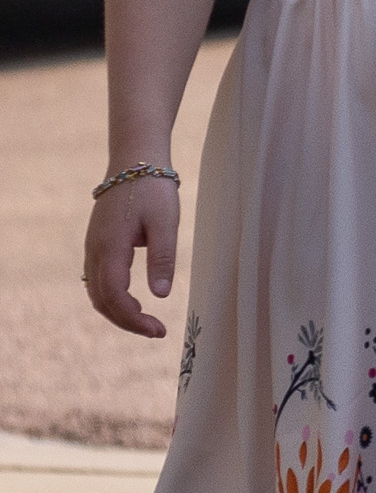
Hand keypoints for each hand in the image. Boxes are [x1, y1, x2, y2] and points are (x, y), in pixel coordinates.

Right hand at [82, 172, 176, 339]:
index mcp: (110, 248)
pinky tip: (134, 302)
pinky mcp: (98, 244)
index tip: (159, 330)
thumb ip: (162, 258)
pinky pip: (98, 280)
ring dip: (118, 312)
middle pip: (102, 300)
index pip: (115, 297)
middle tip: (157, 331)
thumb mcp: (165, 223)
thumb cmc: (153, 190)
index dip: (134, 319)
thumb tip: (160, 295)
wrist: (134, 161)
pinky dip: (112, 297)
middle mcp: (95, 251)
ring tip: (147, 322)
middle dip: (127, 321)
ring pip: (97, 292)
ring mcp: (93, 248)